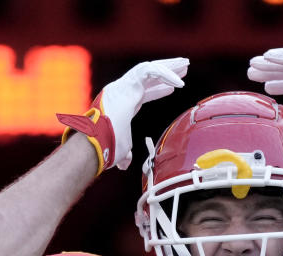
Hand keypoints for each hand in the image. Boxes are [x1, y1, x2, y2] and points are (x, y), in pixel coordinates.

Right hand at [58, 57, 188, 172]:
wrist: (97, 141)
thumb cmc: (106, 146)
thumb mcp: (121, 149)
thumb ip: (125, 154)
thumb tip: (124, 164)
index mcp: (122, 103)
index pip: (142, 92)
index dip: (157, 90)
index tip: (173, 88)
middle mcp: (122, 91)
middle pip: (148, 76)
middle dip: (167, 71)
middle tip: (184, 69)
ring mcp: (124, 85)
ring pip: (150, 68)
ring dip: (169, 67)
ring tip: (185, 65)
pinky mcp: (127, 83)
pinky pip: (150, 72)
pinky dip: (166, 75)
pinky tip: (179, 82)